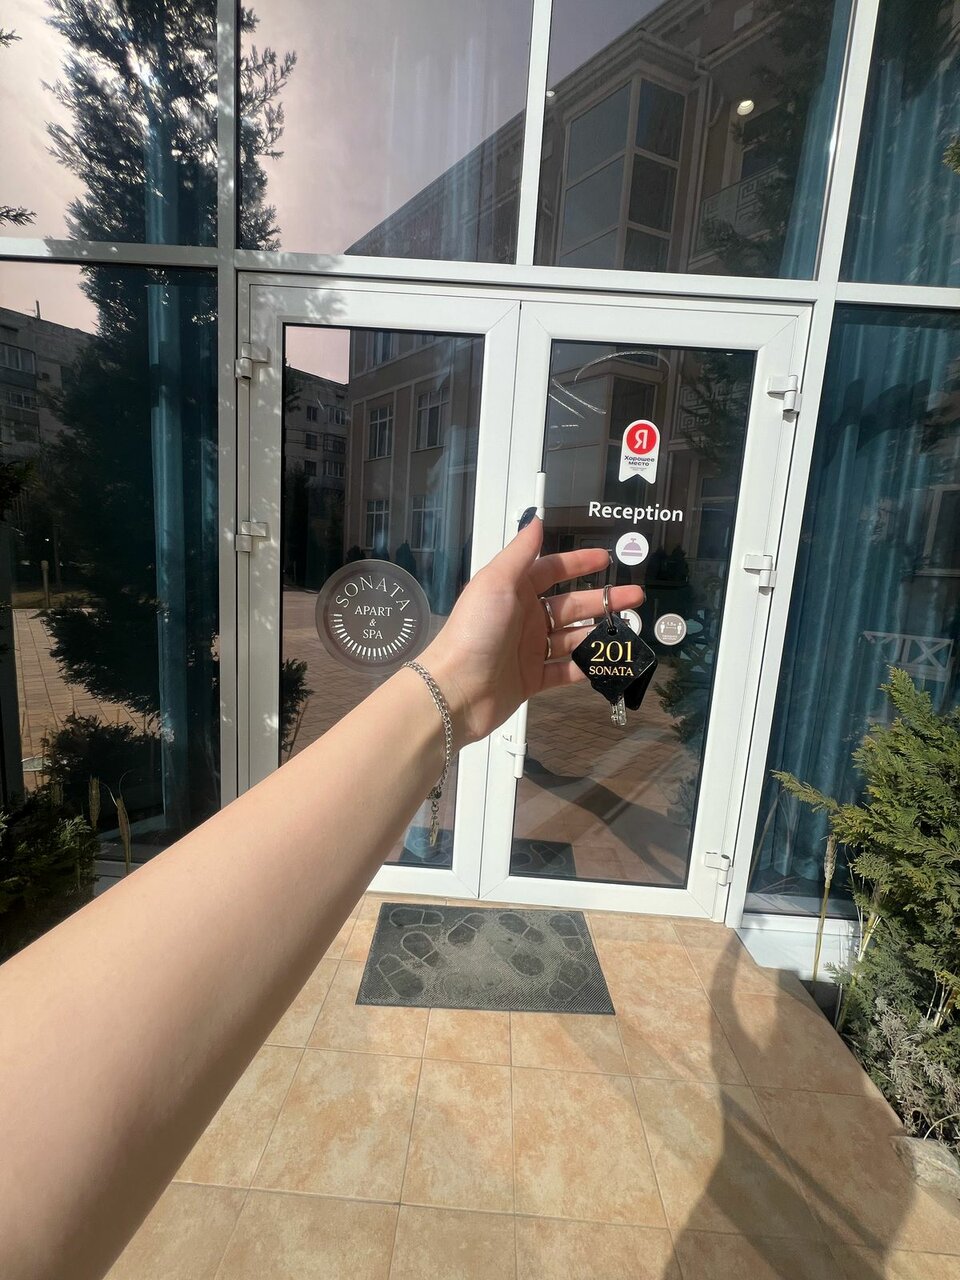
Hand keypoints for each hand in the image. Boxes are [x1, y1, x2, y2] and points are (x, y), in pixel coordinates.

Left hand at [422, 516, 643, 745]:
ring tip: (630, 630)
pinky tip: (609, 662)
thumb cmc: (476, 630)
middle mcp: (523, 618)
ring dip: (600, 633)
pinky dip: (586, 667)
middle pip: (570, 604)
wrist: (456, 690)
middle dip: (603, 600)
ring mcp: (529, 650)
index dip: (578, 563)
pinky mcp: (533, 679)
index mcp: (514, 591)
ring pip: (573, 637)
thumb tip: (536, 518)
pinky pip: (566, 670)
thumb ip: (520, 552)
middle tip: (636, 597)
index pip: (551, 570)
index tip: (607, 558)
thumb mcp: (497, 583)